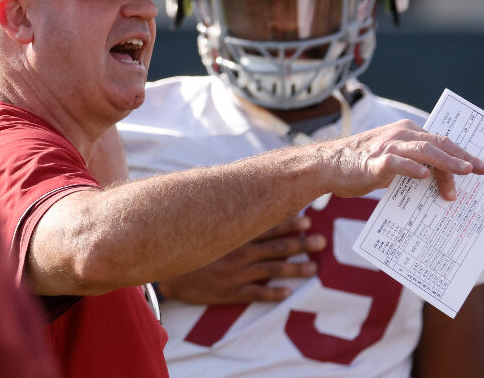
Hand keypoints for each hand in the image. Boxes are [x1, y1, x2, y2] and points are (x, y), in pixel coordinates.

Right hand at [154, 215, 325, 304]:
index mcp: (234, 232)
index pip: (267, 224)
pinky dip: (272, 294)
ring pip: (272, 270)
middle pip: (277, 247)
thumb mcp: (199, 220)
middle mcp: (239, 251)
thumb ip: (219, 209)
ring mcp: (236, 273)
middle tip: (321, 242)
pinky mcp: (229, 292)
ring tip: (313, 268)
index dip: (289, 222)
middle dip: (301, 243)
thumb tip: (233, 189)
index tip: (308, 218)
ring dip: (295, 269)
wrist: (162, 270)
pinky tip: (287, 294)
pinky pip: (255, 294)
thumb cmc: (181, 240)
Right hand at [316, 119, 483, 200]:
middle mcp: (400, 135)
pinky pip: (396, 163)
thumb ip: (414, 168)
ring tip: (464, 172)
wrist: (327, 165)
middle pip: (439, 144)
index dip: (462, 154)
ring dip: (446, 161)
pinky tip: (423, 176)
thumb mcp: (392, 163)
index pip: (441, 142)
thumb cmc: (360, 165)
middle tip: (481, 170)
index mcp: (407, 134)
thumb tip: (437, 185)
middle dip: (463, 157)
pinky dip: (411, 168)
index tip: (480, 166)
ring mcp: (388, 147)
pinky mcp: (374, 161)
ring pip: (424, 151)